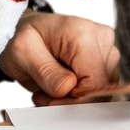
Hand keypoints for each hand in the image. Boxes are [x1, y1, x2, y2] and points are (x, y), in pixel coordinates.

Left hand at [0, 10, 120, 104]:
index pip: (95, 82)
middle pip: (99, 87)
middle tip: (44, 94)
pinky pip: (98, 86)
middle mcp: (101, 38)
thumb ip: (45, 72)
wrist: (27, 26)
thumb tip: (67, 89)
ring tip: (49, 86)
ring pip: (99, 89)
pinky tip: (60, 83)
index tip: (51, 102)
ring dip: (73, 97)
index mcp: (82, 33)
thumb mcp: (22, 52)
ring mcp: (106, 47)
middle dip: (70, 99)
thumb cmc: (24, 35)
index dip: (74, 101)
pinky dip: (78, 92)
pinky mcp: (106, 57)